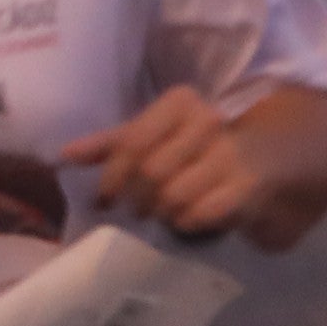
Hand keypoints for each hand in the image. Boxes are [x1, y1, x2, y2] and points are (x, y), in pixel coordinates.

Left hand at [67, 85, 260, 234]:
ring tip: (161, 213)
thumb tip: (66, 154)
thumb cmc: (192, 147)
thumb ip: (110, 144)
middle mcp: (208, 120)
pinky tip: (185, 220)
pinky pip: (201, 213)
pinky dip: (186, 222)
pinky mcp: (246, 185)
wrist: (260, 159)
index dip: (113, 176)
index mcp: (179, 102)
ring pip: (174, 195)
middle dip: (136, 198)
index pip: (133, 141)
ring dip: (161, 212)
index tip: (104, 198)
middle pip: (151, 171)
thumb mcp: (152, 136)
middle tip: (136, 210)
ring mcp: (229, 152)